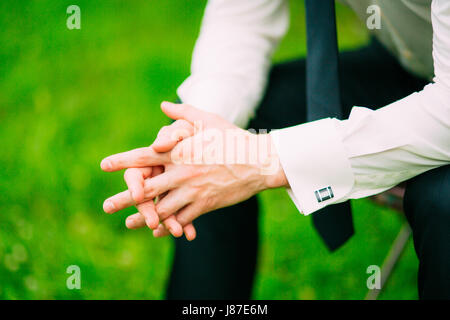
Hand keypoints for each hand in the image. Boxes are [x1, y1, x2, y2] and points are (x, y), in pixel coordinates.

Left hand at [101, 102, 287, 237]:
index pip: (145, 157)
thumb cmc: (233, 139)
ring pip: (162, 209)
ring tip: (127, 224)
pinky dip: (169, 226)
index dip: (122, 161)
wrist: (258, 162)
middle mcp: (183, 173)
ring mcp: (193, 191)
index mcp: (180, 152)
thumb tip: (163, 105)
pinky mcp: (205, 204)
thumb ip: (183, 113)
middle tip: (106, 206)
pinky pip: (182, 219)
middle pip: (147, 189)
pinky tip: (158, 231)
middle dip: (124, 199)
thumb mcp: (209, 120)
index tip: (105, 165)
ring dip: (143, 217)